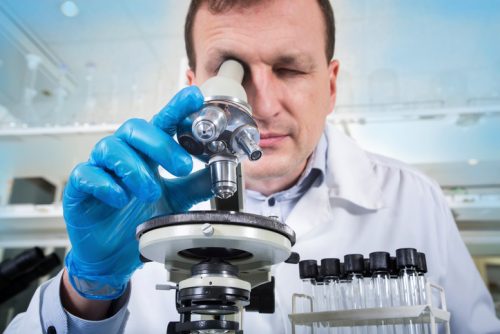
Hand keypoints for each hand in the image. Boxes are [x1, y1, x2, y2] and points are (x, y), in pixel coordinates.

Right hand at [63, 86, 211, 299]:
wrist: (114, 254)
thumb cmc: (139, 218)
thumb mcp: (176, 200)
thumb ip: (196, 184)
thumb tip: (222, 169)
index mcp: (146, 153)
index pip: (161, 123)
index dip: (177, 108)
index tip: (195, 97)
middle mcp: (123, 154)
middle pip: (135, 128)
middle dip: (161, 144)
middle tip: (182, 167)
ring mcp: (99, 168)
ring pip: (111, 148)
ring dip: (136, 169)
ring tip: (151, 193)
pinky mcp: (79, 188)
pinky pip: (87, 175)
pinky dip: (106, 185)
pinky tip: (120, 199)